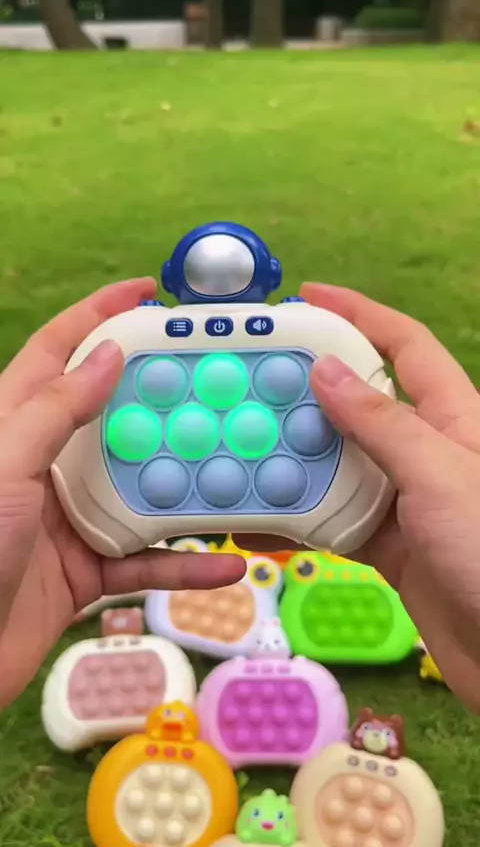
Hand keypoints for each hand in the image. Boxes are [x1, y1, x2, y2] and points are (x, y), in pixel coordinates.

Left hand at [0, 278, 244, 708]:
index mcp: (16, 426)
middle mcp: (46, 465)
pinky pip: (145, 563)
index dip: (98, 315)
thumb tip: (108, 354)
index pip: (57, 352)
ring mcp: (69, 520)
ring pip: (141, 489)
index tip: (149, 292)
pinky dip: (184, 565)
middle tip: (221, 377)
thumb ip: (52, 411)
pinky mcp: (85, 573)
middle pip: (114, 416)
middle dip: (165, 396)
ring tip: (242, 468)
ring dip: (189, 485)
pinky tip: (226, 565)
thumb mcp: (5, 467)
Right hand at [238, 283, 479, 711]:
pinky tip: (259, 519)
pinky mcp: (389, 547)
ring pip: (339, 465)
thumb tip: (324, 370)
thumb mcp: (439, 475)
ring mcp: (406, 502)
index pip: (405, 346)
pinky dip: (299, 518)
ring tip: (238, 449)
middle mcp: (426, 453)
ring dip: (293, 459)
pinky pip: (335, 521)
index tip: (305, 298)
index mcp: (452, 418)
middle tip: (248, 382)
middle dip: (306, 390)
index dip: (359, 314)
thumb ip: (382, 425)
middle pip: (359, 405)